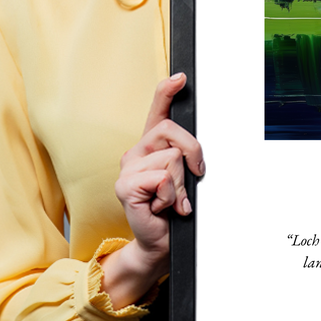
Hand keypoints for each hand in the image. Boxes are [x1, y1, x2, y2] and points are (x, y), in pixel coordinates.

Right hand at [100, 73, 204, 307]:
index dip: (167, 91)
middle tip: (193, 177)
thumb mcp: (185, 178)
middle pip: (172, 131)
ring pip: (171, 158)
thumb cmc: (173, 210)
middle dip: (193, 153)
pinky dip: (171, 195)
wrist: (160, 242)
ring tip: (172, 199)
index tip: (181, 77)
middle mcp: (136, 152)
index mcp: (151, 147)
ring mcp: (128, 168)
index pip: (157, 111)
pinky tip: (162, 207)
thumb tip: (195, 151)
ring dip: (181, 184)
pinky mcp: (125, 186)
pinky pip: (163, 177)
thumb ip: (186, 158)